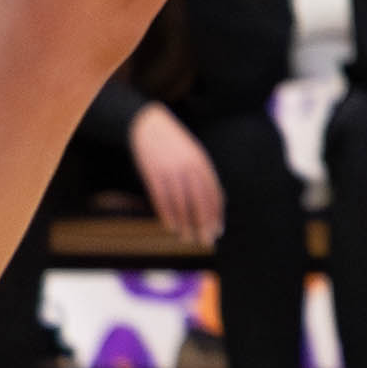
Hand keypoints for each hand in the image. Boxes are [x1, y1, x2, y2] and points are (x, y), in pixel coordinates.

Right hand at [130, 103, 225, 239]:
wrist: (148, 125)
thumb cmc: (174, 143)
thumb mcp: (194, 154)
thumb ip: (204, 175)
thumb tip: (217, 199)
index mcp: (201, 163)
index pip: (213, 193)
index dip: (216, 214)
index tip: (218, 230)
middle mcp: (188, 168)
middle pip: (200, 201)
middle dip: (204, 223)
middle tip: (206, 241)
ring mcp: (170, 171)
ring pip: (180, 203)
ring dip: (185, 223)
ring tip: (187, 238)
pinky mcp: (152, 174)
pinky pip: (161, 198)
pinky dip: (167, 215)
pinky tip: (171, 227)